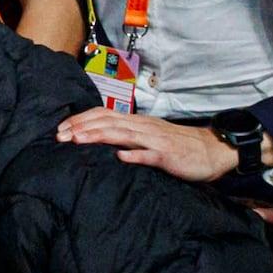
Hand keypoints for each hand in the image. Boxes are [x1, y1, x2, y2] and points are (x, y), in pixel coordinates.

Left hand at [54, 108, 235, 181]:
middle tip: (60, 136)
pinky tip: (120, 157)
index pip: (104, 115)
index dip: (81, 120)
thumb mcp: (149, 136)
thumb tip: (99, 137)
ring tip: (78, 140)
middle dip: (82, 127)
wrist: (212, 150)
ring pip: (124, 134)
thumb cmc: (178, 145)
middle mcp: (143, 127)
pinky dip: (135, 155)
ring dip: (99, 136)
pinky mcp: (168, 156)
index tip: (61, 129)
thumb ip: (127, 135)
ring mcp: (156, 141)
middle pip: (108, 122)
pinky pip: (150, 155)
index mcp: (137, 122)